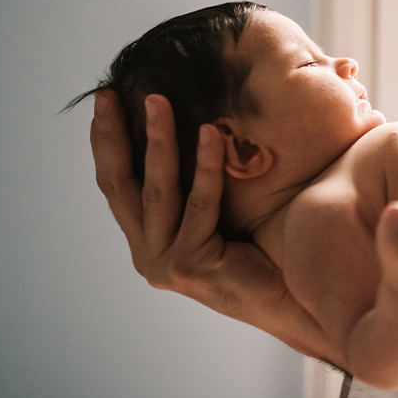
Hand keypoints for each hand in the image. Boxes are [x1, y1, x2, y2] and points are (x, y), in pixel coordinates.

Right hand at [90, 91, 338, 364]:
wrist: (292, 302)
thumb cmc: (263, 252)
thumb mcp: (217, 213)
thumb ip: (195, 185)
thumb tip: (200, 121)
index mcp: (148, 241)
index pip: (117, 185)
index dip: (107, 143)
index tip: (105, 100)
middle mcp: (148, 254)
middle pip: (120, 187)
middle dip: (113, 137)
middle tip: (108, 96)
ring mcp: (166, 264)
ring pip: (157, 191)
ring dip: (158, 141)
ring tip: (158, 101)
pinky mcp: (191, 266)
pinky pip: (198, 206)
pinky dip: (205, 168)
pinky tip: (210, 134)